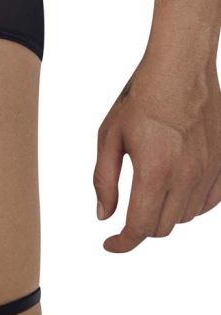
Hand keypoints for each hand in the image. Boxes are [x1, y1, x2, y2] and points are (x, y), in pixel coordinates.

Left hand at [93, 54, 220, 250]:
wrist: (181, 70)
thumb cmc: (141, 99)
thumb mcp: (110, 136)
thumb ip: (104, 179)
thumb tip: (104, 215)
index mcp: (155, 171)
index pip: (140, 228)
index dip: (122, 243)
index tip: (110, 244)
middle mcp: (186, 177)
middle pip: (163, 227)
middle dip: (140, 226)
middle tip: (126, 212)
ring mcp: (209, 172)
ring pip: (185, 217)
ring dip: (165, 214)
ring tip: (149, 191)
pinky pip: (208, 203)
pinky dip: (190, 205)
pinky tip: (176, 190)